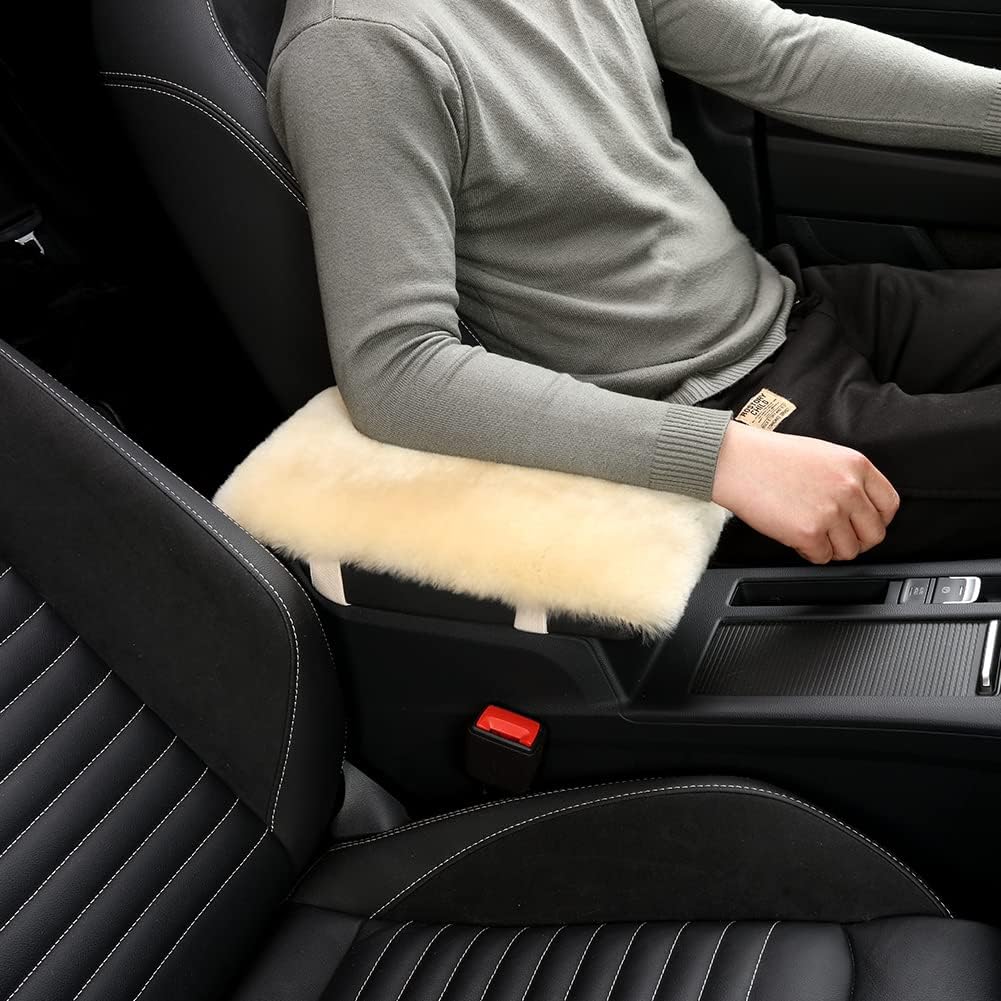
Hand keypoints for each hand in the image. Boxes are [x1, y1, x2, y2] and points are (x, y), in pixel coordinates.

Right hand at [711, 421, 899, 563]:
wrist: (737, 462)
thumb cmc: (770, 456)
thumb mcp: (823, 454)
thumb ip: (847, 477)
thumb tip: (861, 507)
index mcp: (856, 466)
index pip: (889, 505)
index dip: (877, 520)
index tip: (864, 524)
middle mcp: (849, 489)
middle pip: (874, 534)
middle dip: (855, 540)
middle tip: (836, 536)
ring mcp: (830, 513)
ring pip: (849, 551)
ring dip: (831, 548)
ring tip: (811, 533)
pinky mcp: (808, 533)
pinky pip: (821, 557)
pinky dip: (808, 552)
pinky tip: (794, 536)